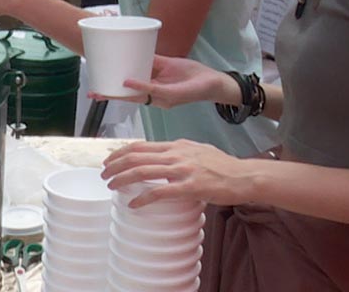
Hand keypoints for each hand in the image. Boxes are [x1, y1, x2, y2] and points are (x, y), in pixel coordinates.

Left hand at [87, 56, 235, 107]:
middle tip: (92, 89)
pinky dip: (134, 55)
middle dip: (110, 89)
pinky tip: (122, 53)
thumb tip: (130, 81)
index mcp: (156, 99)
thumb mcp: (175, 92)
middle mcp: (154, 88)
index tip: (102, 92)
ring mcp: (157, 76)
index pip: (131, 99)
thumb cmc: (199, 89)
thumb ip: (153, 88)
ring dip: (119, 72)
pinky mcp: (163, 64)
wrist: (216, 80)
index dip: (116, 96)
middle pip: (128, 89)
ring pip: (134, 72)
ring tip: (101, 70)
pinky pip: (146, 59)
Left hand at [101, 139, 255, 207]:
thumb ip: (180, 154)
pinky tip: (133, 204)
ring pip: (143, 170)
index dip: (121, 151)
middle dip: (115, 164)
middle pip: (136, 155)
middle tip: (104, 173)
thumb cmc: (223, 166)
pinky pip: (159, 192)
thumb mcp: (198, 151)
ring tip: (111, 186)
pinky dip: (142, 198)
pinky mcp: (190, 187)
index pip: (141, 145)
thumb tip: (164, 160)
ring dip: (122, 178)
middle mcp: (176, 154)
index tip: (110, 159)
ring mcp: (182, 169)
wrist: (244, 176)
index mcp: (177, 145)